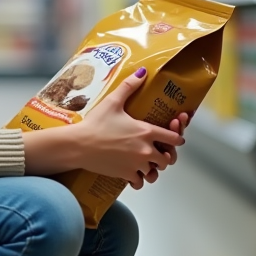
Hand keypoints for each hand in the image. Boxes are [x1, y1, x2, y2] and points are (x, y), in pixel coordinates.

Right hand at [72, 69, 184, 185]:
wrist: (79, 144)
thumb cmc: (96, 123)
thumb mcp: (113, 102)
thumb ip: (129, 86)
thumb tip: (142, 72)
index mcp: (147, 132)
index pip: (175, 139)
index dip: (176, 138)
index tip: (173, 138)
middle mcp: (146, 150)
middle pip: (168, 159)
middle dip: (164, 156)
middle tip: (157, 152)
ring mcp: (137, 164)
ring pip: (155, 172)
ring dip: (152, 169)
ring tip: (146, 165)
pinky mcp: (126, 174)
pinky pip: (140, 183)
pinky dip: (139, 180)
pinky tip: (134, 175)